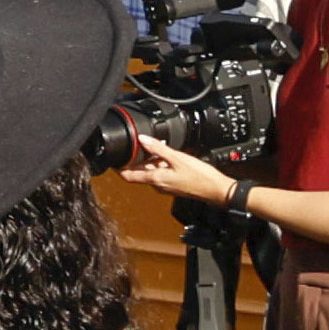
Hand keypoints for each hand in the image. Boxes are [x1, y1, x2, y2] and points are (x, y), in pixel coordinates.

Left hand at [113, 121, 228, 204]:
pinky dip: (160, 165)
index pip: (129, 176)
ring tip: (156, 148)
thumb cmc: (199, 177)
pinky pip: (161, 174)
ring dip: (150, 161)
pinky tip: (168, 156)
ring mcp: (165, 186)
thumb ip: (159, 149)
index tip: (113, 160)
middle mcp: (157, 185)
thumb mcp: (178, 158)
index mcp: (155, 179)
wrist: (215, 190)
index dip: (118, 169)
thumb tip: (142, 139)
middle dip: (137, 159)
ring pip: (151, 172)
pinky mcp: (173, 185)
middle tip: (138, 146)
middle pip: (140, 172)